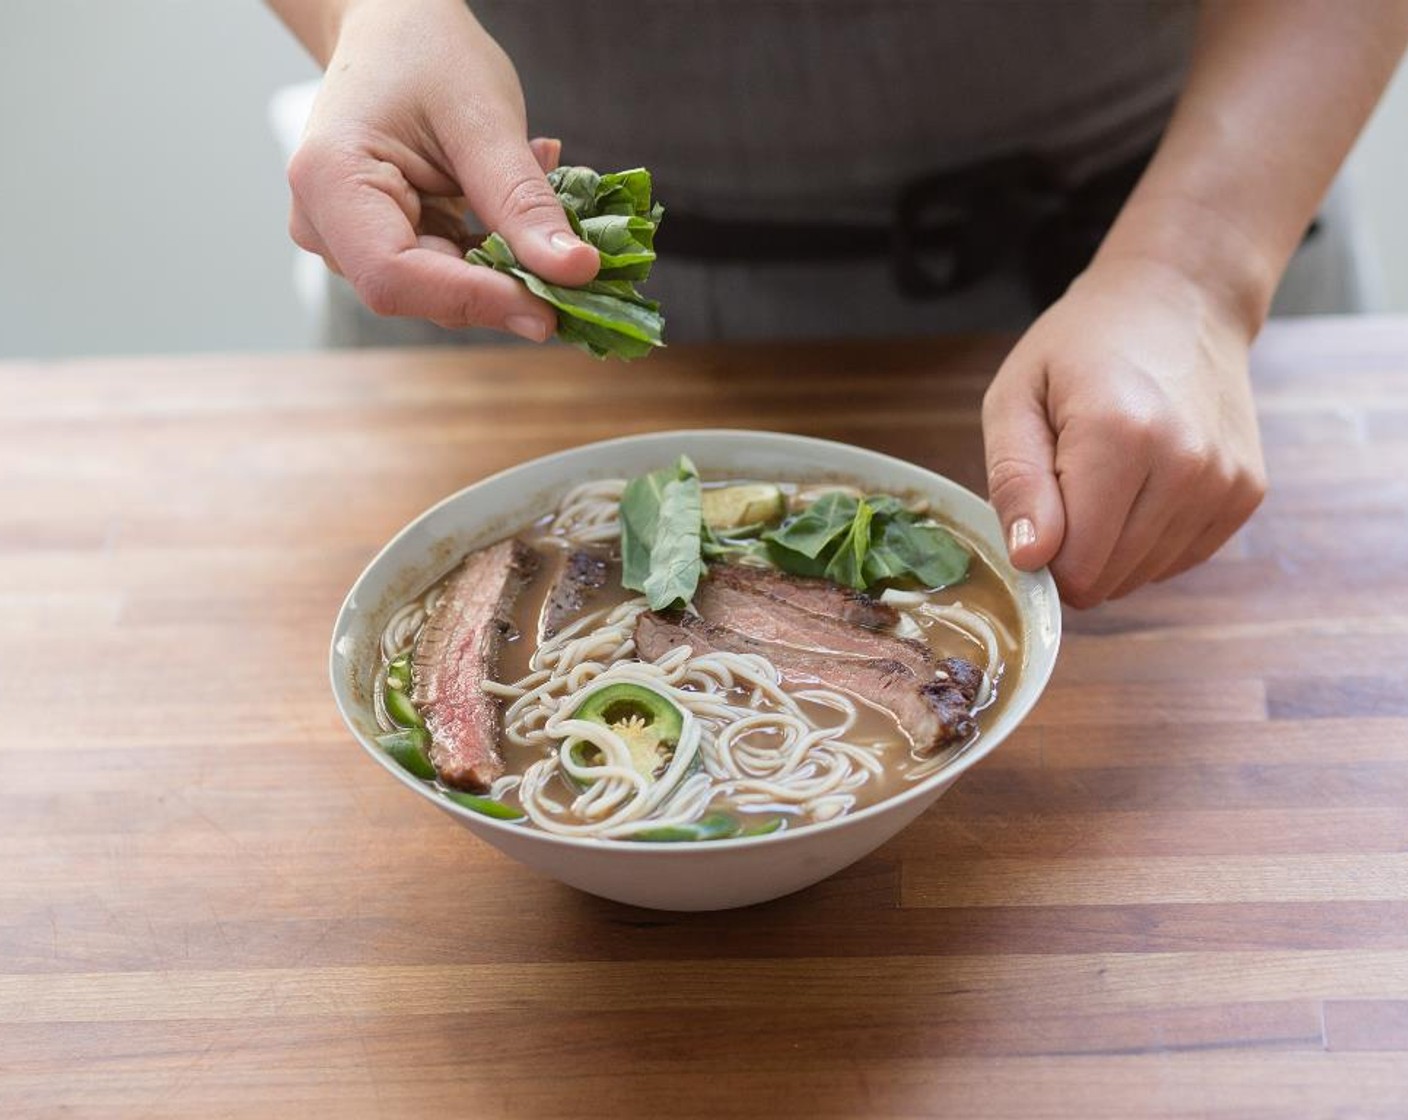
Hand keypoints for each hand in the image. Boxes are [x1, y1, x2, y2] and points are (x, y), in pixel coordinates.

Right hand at [284, 0, 597, 339]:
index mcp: (329, 182)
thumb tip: (576, 273)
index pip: (395, 276)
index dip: (474, 300)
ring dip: (503, 266)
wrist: (395, 32)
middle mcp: (324, 226)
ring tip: (535, 194)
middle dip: (499, 288)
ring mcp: (349, 243)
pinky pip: (450, 274)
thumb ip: (523, 202)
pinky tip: (514, 207)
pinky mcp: (385, 248)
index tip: (549, 312)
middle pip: (419, 294)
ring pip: (441, 292)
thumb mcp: (483, 119)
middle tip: (574, 269)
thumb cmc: (427, 53)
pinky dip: (494, 253)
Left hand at [981, 256, 1267, 607]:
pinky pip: (1177, 559)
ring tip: (1108, 474)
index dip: (1040, 554)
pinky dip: (1148, 538)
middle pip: (1108, 579)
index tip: (1036, 507)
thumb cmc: (1081, 349)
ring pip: (1143, 576)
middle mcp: (1185, 464)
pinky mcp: (1246, 493)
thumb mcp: (1015, 398)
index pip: (1074, 566)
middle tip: (1068, 482)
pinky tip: (1141, 482)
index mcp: (1118, 436)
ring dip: (1111, 545)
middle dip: (1073, 551)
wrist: (1179, 301)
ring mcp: (1225, 482)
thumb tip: (1028, 558)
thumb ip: (1014, 482)